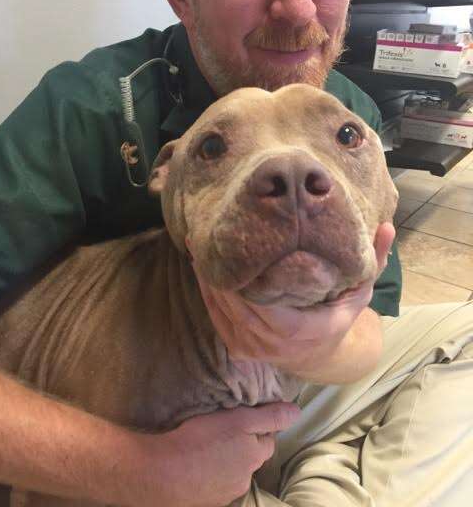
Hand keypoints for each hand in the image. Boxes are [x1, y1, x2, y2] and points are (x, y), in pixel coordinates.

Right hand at [136, 403, 299, 506]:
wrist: (164, 473)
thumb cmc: (202, 440)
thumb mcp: (239, 419)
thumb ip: (269, 416)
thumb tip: (298, 412)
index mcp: (255, 456)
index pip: (268, 438)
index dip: (259, 425)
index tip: (244, 414)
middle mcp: (245, 478)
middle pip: (251, 456)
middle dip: (244, 443)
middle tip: (225, 427)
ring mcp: (226, 492)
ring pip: (233, 470)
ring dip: (227, 458)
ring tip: (209, 444)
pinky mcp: (207, 500)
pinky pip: (215, 481)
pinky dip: (211, 471)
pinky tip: (198, 461)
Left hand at [191, 223, 394, 379]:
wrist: (321, 356)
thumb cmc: (338, 318)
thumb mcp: (358, 291)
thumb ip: (375, 261)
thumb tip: (388, 228)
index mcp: (295, 328)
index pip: (260, 301)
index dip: (241, 276)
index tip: (229, 244)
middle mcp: (268, 343)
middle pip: (232, 304)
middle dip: (215, 272)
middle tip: (202, 238)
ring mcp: (250, 349)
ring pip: (219, 311)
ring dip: (205, 280)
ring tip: (195, 248)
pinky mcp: (237, 348)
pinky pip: (215, 320)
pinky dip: (206, 294)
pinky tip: (199, 270)